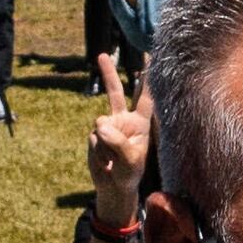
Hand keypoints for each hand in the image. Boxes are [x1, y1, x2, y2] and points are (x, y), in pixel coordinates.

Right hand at [88, 54, 153, 210]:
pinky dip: (99, 153)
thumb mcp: (131, 159)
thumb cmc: (131, 173)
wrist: (114, 187)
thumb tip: (99, 124)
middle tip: (101, 56)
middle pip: (115, 92)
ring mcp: (107, 126)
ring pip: (101, 124)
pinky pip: (93, 139)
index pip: (146, 96)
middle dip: (108, 74)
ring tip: (114, 161)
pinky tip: (106, 162)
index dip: (148, 77)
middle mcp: (123, 119)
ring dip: (107, 145)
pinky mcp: (94, 135)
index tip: (149, 56)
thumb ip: (117, 141)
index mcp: (140, 122)